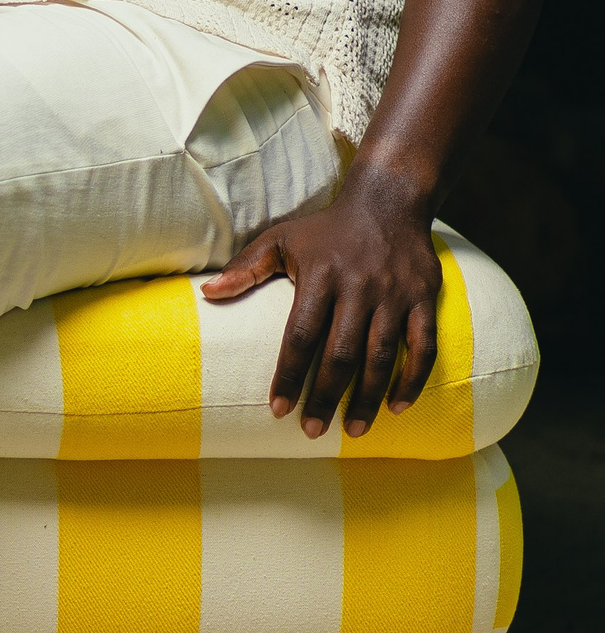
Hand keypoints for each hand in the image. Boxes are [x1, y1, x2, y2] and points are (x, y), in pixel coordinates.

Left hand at [200, 172, 442, 438]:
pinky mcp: (423, 300)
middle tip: (314, 430)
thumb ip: (245, 268)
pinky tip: (398, 407)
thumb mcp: (281, 239)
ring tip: (355, 430)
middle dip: (326, 396)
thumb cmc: (326, 228)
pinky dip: (413, 379)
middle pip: (340, 354)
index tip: (278, 409)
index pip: (300, 336)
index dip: (288, 375)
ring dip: (368, 398)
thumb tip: (207, 293)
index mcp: (320, 277)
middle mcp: (358, 288)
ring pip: (381, 356)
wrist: (388, 201)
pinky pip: (423, 347)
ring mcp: (394, 296)